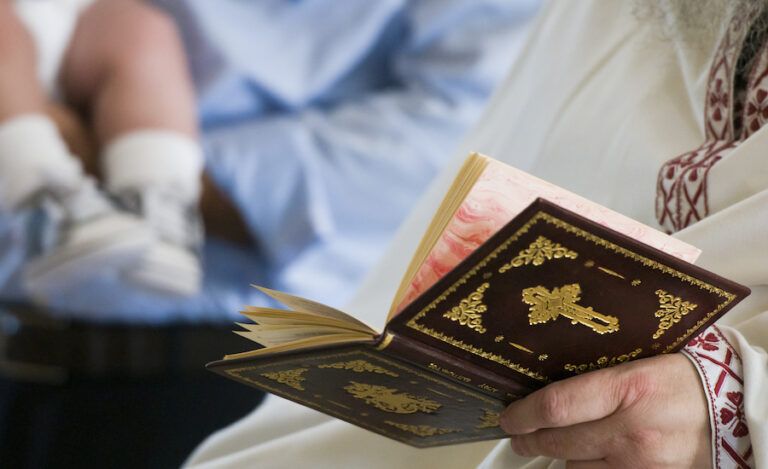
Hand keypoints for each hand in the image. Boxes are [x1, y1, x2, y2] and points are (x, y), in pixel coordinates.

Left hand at [500, 353, 711, 467]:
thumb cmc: (689, 376)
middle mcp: (634, 430)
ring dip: (564, 455)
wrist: (741, 409)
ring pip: (577, 467)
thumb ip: (600, 371)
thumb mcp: (643, 361)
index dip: (523, 414)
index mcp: (631, 387)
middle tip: (519, 436)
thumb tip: (551, 374)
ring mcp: (643, 463)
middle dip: (531, 439)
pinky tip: (590, 457)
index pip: (558, 406)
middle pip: (560, 442)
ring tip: (559, 441)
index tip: (508, 417)